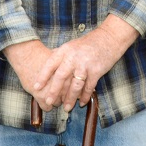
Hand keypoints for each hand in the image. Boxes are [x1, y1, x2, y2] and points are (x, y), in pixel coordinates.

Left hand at [5, 16, 138, 112]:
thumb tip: (47, 65)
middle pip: (61, 77)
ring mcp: (85, 64)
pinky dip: (85, 96)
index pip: (50, 64)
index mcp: (65, 50)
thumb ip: (60, 55)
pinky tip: (82, 103)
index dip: (42, 76)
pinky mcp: (97, 70)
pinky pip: (89, 87)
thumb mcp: (72, 45)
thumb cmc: (89, 43)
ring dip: (70, 98)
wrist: (109, 38)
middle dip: (54, 91)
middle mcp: (73, 57)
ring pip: (75, 85)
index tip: (36, 87)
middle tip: (49, 102)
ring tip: (66, 108)